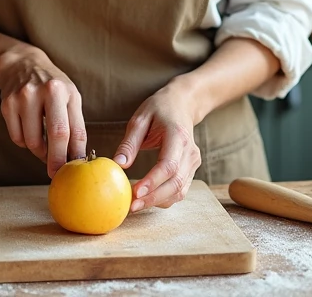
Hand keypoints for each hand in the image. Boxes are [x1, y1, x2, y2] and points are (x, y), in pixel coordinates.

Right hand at [0, 49, 86, 177]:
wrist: (22, 64)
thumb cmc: (52, 86)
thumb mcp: (70, 97)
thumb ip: (74, 125)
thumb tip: (76, 158)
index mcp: (64, 91)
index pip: (73, 130)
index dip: (75, 154)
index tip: (75, 170)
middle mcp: (44, 91)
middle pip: (54, 136)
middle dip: (57, 160)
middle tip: (56, 173)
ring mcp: (23, 97)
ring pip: (32, 141)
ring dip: (39, 151)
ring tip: (43, 145)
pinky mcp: (7, 104)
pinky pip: (17, 137)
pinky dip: (24, 142)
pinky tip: (29, 131)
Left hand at [113, 83, 200, 211]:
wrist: (183, 104)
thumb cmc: (160, 109)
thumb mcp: (140, 118)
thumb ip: (130, 143)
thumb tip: (118, 165)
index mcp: (178, 135)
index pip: (169, 164)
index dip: (153, 181)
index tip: (135, 193)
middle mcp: (190, 151)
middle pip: (175, 183)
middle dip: (153, 198)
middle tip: (131, 206)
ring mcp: (193, 162)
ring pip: (179, 190)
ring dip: (158, 201)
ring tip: (135, 205)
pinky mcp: (192, 169)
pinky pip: (180, 190)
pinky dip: (164, 198)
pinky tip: (147, 199)